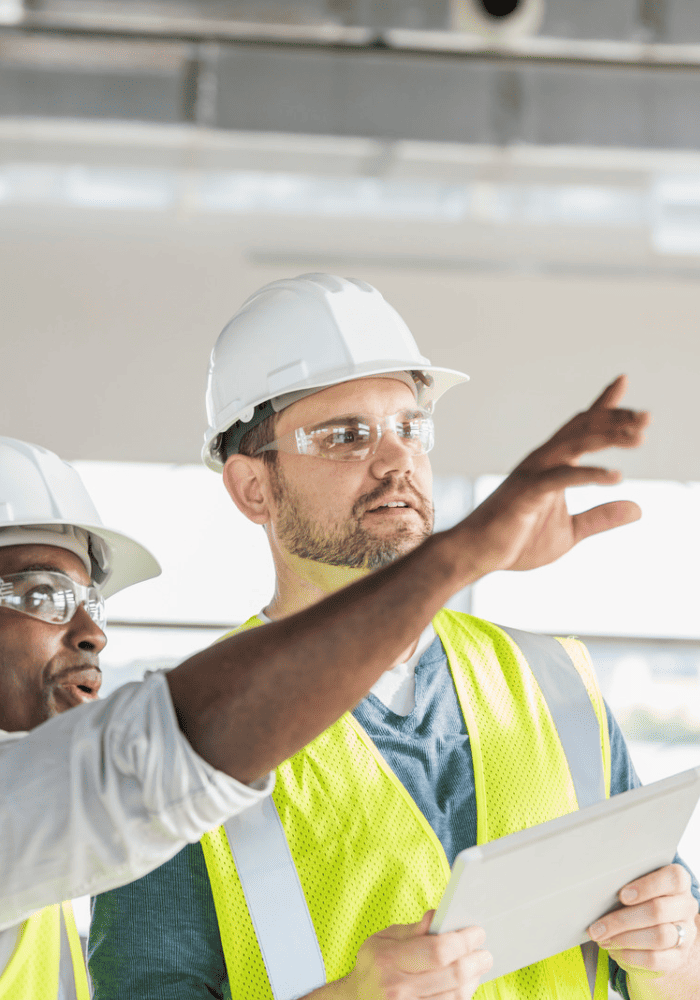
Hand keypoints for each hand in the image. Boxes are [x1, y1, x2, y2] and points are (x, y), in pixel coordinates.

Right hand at [323, 911, 491, 998]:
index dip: (463, 941)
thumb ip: (414, 929)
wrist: (356, 999)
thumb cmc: (373, 965)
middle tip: (485, 952)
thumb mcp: (384, 938)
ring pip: (456, 996)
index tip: (477, 932)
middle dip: (475, 961)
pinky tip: (465, 984)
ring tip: (477, 967)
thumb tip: (439, 916)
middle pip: (452, 975)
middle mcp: (399, 989)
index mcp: (390, 960)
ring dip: (473, 980)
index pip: (438, 951)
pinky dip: (462, 995)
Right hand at [456, 374, 649, 574]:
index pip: (581, 428)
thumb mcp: (571, 532)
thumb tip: (638, 508)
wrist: (477, 554)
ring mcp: (533, 474)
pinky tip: (616, 477)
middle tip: (647, 418)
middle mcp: (543, 461)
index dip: (604, 405)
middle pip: (583, 428)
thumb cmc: (515, 541)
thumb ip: (602, 518)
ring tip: (639, 437)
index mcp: (552, 465)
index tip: (622, 382)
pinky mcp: (527, 492)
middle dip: (616, 419)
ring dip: (608, 436)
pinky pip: (561, 477)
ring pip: (575, 443)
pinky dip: (589, 474)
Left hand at [588, 864, 698, 974]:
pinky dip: (631, 956)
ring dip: (624, 939)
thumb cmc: (641, 899)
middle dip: (622, 920)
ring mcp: (686, 933)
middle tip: (597, 928)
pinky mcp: (679, 957)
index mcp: (678, 882)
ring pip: (658, 936)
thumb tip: (599, 890)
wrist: (658, 927)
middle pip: (658, 911)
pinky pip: (656, 959)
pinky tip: (615, 951)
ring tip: (603, 939)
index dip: (647, 886)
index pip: (673, 878)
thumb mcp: (638, 886)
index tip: (622, 895)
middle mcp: (686, 906)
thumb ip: (627, 884)